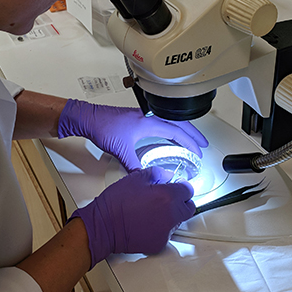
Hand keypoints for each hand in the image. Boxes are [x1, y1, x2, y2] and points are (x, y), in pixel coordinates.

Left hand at [57, 99, 207, 171]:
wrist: (88, 118)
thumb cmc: (102, 126)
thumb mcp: (121, 150)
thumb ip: (134, 165)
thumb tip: (144, 176)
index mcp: (149, 122)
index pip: (176, 131)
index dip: (189, 142)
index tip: (198, 150)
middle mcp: (148, 116)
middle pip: (179, 123)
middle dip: (193, 134)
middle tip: (203, 144)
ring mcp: (144, 115)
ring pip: (171, 121)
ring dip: (183, 130)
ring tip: (191, 139)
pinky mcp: (138, 117)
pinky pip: (162, 121)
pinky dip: (171, 128)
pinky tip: (169, 135)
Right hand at [70, 167, 194, 266]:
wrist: (103, 226)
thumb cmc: (115, 204)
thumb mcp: (136, 178)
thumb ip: (158, 173)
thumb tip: (168, 176)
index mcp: (167, 197)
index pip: (188, 190)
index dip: (181, 186)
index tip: (176, 186)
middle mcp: (171, 215)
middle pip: (189, 207)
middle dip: (181, 202)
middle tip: (167, 199)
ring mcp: (166, 232)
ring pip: (178, 221)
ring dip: (171, 215)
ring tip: (151, 211)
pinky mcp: (160, 244)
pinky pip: (167, 233)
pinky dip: (161, 228)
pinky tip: (146, 223)